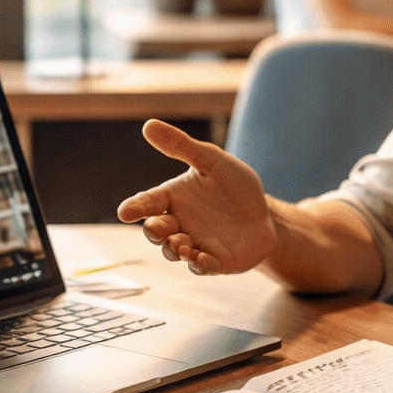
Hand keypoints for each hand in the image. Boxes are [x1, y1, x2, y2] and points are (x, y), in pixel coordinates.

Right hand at [115, 120, 277, 275]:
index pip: (147, 202)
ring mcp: (195, 245)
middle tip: (158, 227)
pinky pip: (201, 267)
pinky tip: (201, 259)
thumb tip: (148, 125)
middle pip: (156, 231)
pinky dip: (198, 265)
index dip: (134, 207)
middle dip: (154, 231)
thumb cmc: (237, 187)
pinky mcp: (215, 262)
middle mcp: (180, 223)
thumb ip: (181, 146)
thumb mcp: (212, 161)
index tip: (125, 212)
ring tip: (181, 244)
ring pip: (174, 251)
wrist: (267, 215)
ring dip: (173, 249)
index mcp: (174, 198)